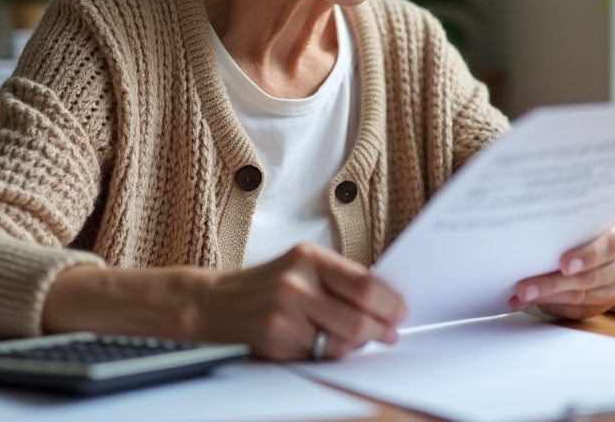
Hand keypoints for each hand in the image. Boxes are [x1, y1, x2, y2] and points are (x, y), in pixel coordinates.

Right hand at [200, 243, 405, 360]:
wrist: (213, 303)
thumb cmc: (265, 285)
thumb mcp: (301, 267)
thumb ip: (340, 279)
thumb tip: (386, 302)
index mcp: (308, 257)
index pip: (365, 284)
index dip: (390, 303)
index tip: (400, 311)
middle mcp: (296, 283)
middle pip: (358, 319)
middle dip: (380, 330)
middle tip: (388, 333)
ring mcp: (284, 314)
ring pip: (341, 343)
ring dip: (356, 345)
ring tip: (357, 339)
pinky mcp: (275, 341)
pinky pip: (318, 356)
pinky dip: (328, 354)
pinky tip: (324, 344)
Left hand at [508, 215, 614, 319]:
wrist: (605, 245)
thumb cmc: (588, 228)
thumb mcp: (583, 220)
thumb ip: (566, 225)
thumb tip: (529, 231)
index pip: (611, 245)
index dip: (588, 255)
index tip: (563, 264)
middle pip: (589, 277)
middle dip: (553, 283)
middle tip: (525, 288)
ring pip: (580, 297)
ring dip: (547, 297)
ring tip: (522, 296)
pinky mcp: (603, 305)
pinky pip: (576, 310)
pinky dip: (551, 306)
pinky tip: (531, 302)